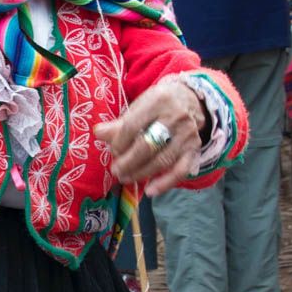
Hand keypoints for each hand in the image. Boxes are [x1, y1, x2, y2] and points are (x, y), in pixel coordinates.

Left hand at [96, 77, 205, 195]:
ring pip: (162, 160)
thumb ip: (119, 124)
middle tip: (115, 170)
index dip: (119, 142)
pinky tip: (150, 191)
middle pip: (148, 146)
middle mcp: (176, 117)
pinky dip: (165, 183)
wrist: (189, 100)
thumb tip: (97, 133)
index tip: (113, 151)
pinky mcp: (194, 149)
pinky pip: (181, 171)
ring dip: (141, 173)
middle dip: (128, 161)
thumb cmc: (157, 106)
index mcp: (158, 101)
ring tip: (125, 178)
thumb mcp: (139, 106)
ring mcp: (187, 135)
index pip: (133, 126)